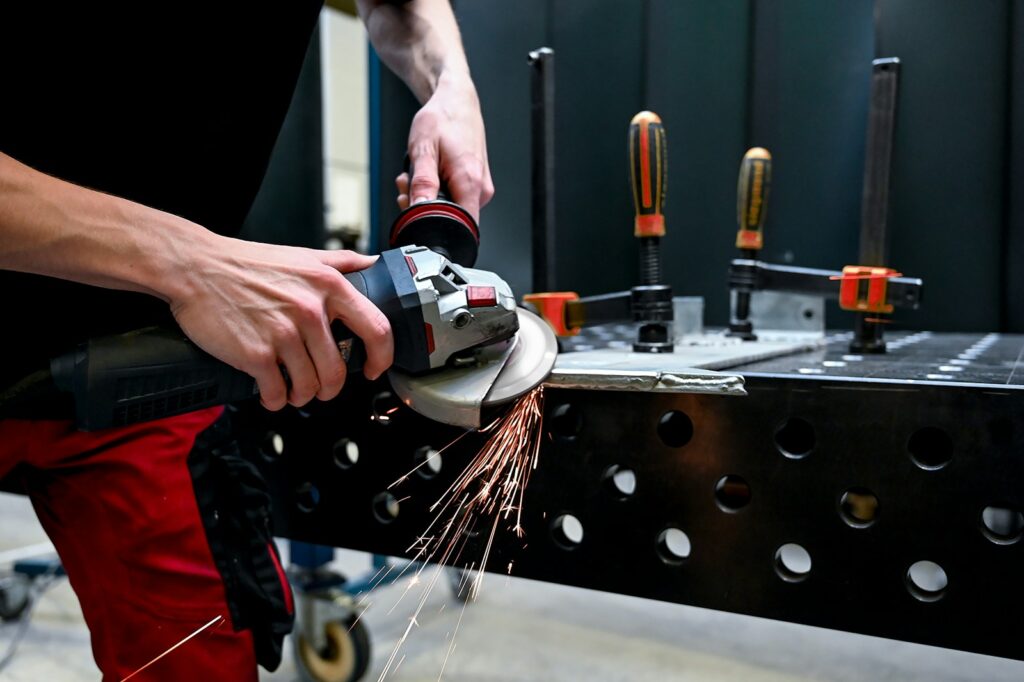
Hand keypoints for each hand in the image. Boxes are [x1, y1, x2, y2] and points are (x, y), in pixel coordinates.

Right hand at [170, 237, 392, 410]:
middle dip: (329, 388)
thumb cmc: (246, 263)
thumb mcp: (303, 255)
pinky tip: (270, 391)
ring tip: (292, 389)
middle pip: (338, 372)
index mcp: (329, 286)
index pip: (377, 329)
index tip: (372, 368)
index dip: (381, 357)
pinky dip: (275, 400)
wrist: (196, 268)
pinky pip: (278, 393)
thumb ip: (342, 261)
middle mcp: (310, 310)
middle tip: (319, 387)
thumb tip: (372, 263)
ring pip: (309, 387)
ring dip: (302, 396)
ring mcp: (283, 334)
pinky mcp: (256, 354)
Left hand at [396, 69, 493, 220]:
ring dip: (426, 195)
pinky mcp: (475, 185)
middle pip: (450, 218)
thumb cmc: (442, 119)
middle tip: (407, 183)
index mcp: (470, 182)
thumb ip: (422, 182)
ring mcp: (480, 188)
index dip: (432, 223)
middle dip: (422, 205)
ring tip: (416, 172)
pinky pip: (453, 197)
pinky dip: (435, 189)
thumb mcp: (423, 149)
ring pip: (449, 207)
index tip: (414, 207)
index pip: (458, 226)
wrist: (456, 101)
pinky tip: (428, 172)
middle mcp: (480, 189)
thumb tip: (419, 210)